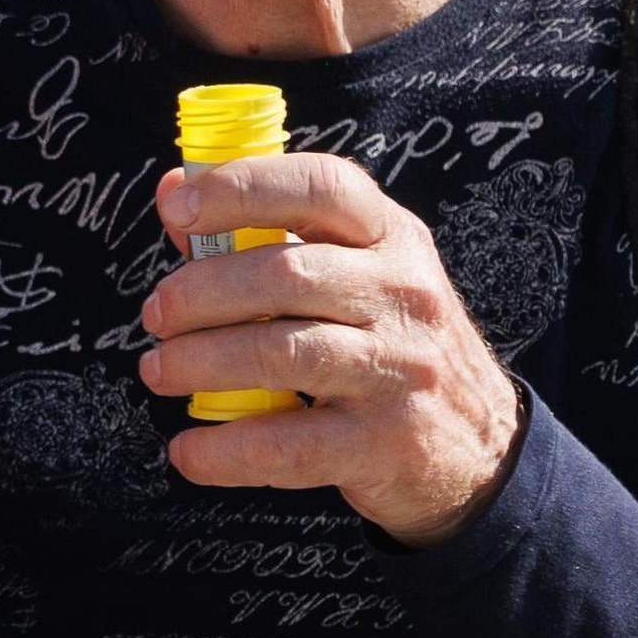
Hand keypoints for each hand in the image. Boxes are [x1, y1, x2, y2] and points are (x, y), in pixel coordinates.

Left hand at [138, 152, 526, 545]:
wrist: (480, 447)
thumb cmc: (391, 343)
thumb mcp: (356, 273)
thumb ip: (267, 233)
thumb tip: (172, 193)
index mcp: (392, 238)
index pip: (322, 187)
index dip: (243, 187)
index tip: (180, 207)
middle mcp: (404, 296)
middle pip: (285, 276)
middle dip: (199, 293)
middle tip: (157, 314)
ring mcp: (400, 371)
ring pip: (281, 354)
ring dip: (200, 361)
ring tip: (159, 369)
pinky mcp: (384, 443)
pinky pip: (288, 445)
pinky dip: (224, 450)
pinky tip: (188, 451)